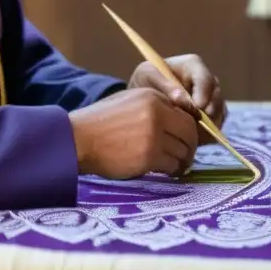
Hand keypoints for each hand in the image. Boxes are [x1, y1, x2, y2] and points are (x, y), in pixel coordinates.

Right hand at [69, 88, 198, 179]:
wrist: (79, 138)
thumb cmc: (101, 122)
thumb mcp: (129, 102)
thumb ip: (155, 108)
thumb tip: (178, 121)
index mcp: (152, 97)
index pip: (185, 114)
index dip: (189, 129)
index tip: (186, 139)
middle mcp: (156, 114)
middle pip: (189, 132)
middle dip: (190, 146)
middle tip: (186, 157)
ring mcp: (153, 136)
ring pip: (183, 151)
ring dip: (182, 161)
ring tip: (176, 166)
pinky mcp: (148, 157)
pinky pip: (171, 165)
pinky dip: (172, 170)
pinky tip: (167, 172)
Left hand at [127, 54, 226, 131]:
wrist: (146, 95)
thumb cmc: (147, 80)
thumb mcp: (148, 75)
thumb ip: (164, 84)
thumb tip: (182, 98)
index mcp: (194, 66)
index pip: (204, 78)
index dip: (204, 93)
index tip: (198, 107)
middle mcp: (207, 82)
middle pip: (216, 97)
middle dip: (208, 112)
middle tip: (195, 124)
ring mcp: (211, 99)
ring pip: (219, 113)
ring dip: (208, 125)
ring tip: (190, 133)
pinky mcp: (212, 116)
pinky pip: (217, 127)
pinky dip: (207, 134)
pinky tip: (191, 138)